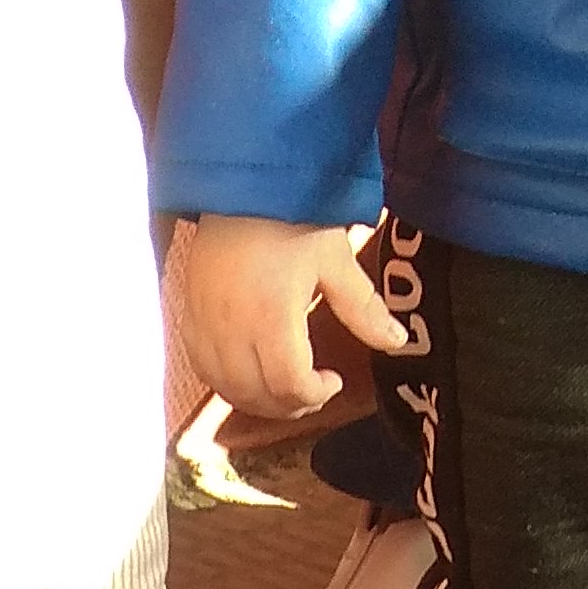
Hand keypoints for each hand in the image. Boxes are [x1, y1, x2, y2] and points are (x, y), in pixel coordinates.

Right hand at [174, 215, 414, 418]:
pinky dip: (227, 383)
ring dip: (258, 400)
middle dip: (289, 404)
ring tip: (283, 389)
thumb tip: (398, 342)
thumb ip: (363, 308)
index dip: (315, 394)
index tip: (334, 379)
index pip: (289, 383)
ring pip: (226, 388)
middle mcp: (232, 328)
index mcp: (272, 316)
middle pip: (257, 394)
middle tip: (313, 392)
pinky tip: (248, 374)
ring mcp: (206, 324)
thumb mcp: (335, 260)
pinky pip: (202, 368)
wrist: (239, 184)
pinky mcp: (190, 316)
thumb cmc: (292, 218)